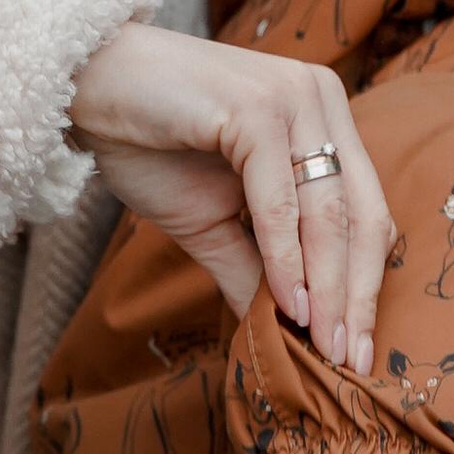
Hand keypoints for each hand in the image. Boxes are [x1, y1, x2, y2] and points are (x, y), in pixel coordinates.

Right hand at [67, 19, 394, 374]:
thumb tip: (291, 330)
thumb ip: (255, 266)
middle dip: (356, 296)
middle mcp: (320, 99)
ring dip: (328, 288)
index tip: (358, 349)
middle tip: (351, 362)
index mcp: (322, 118)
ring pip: (327, 210)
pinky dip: (285, 257)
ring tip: (325, 345)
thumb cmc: (148, 145)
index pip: (366, 211)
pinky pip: (279, 199)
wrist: (87, 91)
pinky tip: (287, 303)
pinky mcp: (256, 108)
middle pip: (361, 213)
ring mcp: (292, 98)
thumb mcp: (212, 221)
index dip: (366, 284)